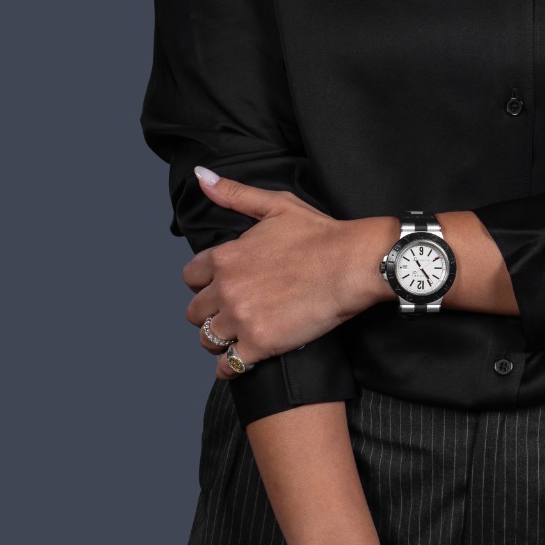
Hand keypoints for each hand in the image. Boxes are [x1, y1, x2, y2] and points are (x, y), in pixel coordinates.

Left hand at [182, 169, 391, 378]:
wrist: (353, 264)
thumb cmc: (320, 235)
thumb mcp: (275, 205)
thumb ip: (235, 194)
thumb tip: (202, 177)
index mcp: (226, 256)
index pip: (190, 277)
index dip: (205, 283)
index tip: (221, 288)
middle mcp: (226, 288)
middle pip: (194, 312)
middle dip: (210, 313)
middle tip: (232, 314)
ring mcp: (241, 317)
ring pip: (207, 339)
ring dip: (219, 340)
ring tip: (237, 338)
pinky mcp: (260, 344)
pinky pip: (227, 366)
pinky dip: (231, 367)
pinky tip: (242, 361)